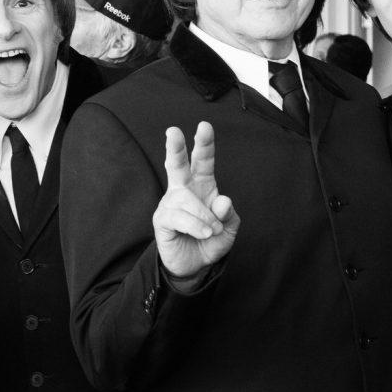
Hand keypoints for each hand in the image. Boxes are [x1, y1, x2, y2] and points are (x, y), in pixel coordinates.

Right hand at [153, 122, 239, 282]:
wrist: (195, 265)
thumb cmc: (211, 240)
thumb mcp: (229, 228)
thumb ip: (229, 214)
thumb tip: (222, 200)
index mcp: (202, 185)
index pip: (203, 161)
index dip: (204, 143)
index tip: (204, 126)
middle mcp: (183, 189)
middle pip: (177, 164)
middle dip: (175, 147)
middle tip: (172, 131)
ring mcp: (171, 203)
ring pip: (187, 200)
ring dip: (205, 217)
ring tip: (212, 230)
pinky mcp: (162, 219)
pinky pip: (179, 217)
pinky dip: (196, 226)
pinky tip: (204, 233)